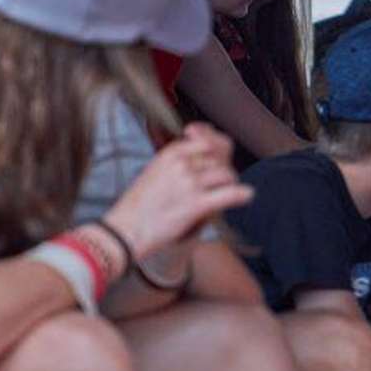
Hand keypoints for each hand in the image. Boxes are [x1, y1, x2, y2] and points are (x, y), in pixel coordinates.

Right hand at [102, 124, 251, 260]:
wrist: (125, 229)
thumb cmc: (139, 204)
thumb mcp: (156, 170)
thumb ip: (180, 162)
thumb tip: (207, 155)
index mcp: (171, 153)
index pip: (209, 141)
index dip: (219, 149)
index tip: (220, 159)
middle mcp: (181, 164)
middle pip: (220, 159)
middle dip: (224, 171)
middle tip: (221, 184)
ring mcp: (189, 183)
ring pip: (227, 175)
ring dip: (231, 185)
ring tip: (227, 194)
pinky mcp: (196, 204)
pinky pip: (230, 194)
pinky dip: (242, 195)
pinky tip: (246, 196)